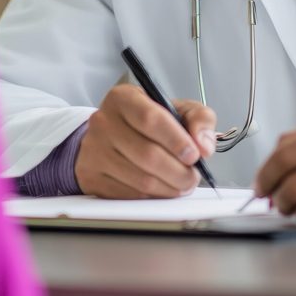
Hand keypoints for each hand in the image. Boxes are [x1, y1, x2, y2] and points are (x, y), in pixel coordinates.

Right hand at [75, 83, 216, 198]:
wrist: (112, 135)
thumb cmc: (148, 121)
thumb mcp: (177, 109)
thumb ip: (199, 119)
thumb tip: (204, 145)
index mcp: (123, 98)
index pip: (150, 119)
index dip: (176, 140)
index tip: (194, 154)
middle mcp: (103, 122)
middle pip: (147, 154)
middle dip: (178, 171)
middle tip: (193, 176)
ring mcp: (94, 150)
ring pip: (140, 179)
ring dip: (169, 187)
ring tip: (182, 183)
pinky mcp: (91, 176)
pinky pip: (128, 195)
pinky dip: (152, 197)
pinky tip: (162, 188)